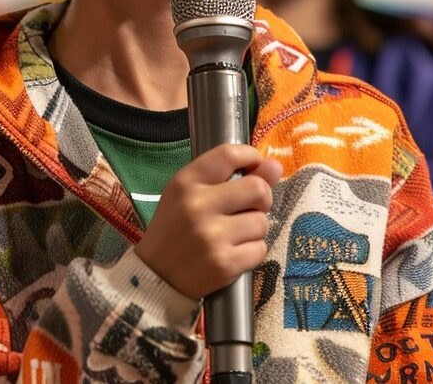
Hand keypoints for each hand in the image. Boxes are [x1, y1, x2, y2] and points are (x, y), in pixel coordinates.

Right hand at [135, 144, 281, 299]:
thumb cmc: (175, 229)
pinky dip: (252, 251)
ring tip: (233, 235)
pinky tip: (232, 253)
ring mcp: (212, 236)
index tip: (255, 166)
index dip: (251, 157)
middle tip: (249, 207)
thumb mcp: (190, 194)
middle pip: (257, 189)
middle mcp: (198, 205)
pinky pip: (260, 249)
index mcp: (186, 182)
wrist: (156, 277)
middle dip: (262, 198)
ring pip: (262, 222)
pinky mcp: (224, 264)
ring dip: (255, 229)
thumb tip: (275, 166)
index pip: (229, 154)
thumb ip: (230, 176)